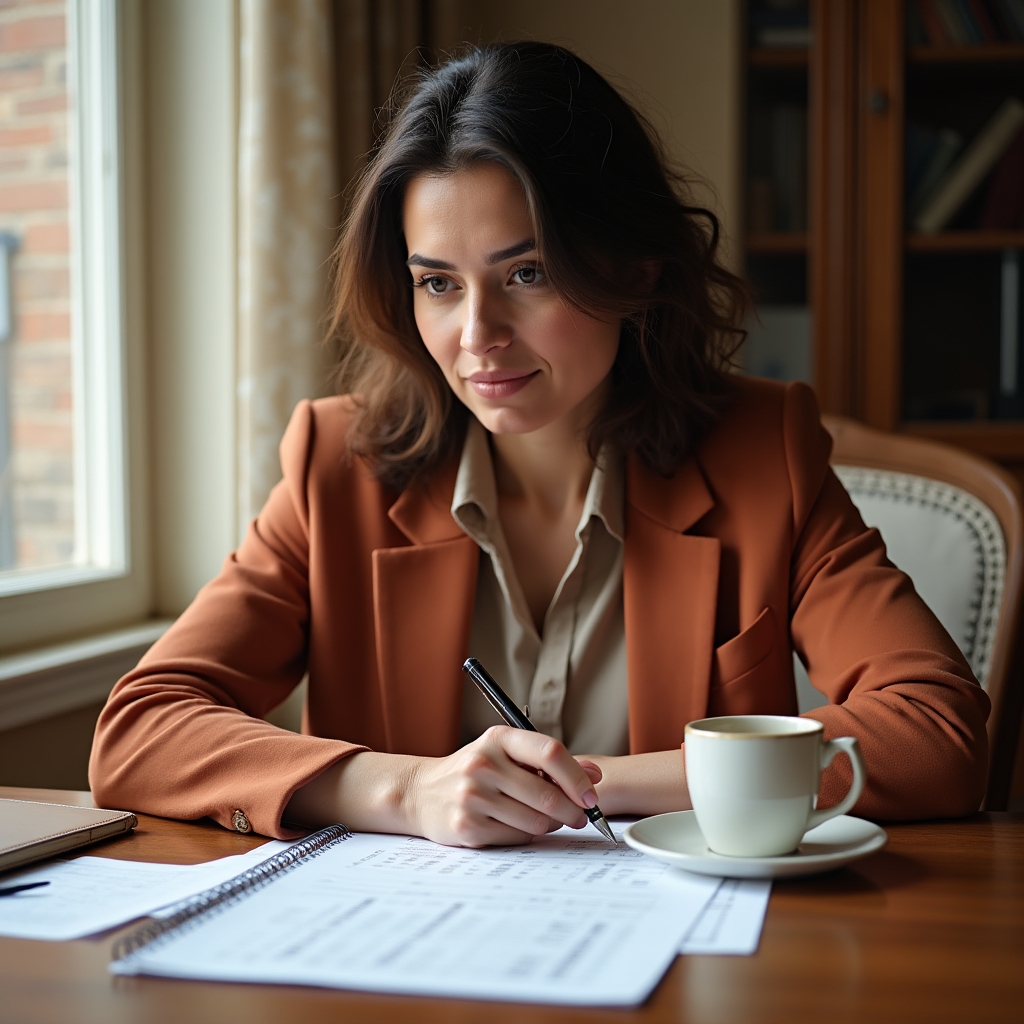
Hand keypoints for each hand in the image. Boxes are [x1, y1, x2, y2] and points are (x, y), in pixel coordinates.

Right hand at [404, 726, 602, 847]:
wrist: (420, 793)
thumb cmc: (474, 771)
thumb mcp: (506, 754)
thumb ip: (550, 762)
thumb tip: (596, 774)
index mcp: (498, 738)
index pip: (550, 752)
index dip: (578, 777)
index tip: (591, 796)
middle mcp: (483, 763)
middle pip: (547, 793)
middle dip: (572, 810)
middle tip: (580, 817)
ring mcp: (472, 796)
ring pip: (536, 820)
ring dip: (550, 825)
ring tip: (546, 820)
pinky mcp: (466, 826)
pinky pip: (516, 837)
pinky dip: (527, 836)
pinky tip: (518, 825)